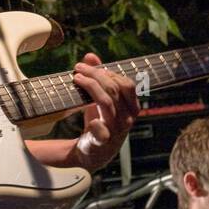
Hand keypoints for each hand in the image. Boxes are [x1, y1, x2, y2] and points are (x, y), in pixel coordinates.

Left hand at [69, 53, 139, 172]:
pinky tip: (84, 109)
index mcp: (131, 107)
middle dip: (95, 75)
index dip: (109, 73)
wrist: (94, 153)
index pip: (127, 84)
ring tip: (76, 78)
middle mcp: (127, 118)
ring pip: (107, 103)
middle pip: (114, 90)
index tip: (90, 67)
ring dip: (91, 87)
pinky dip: (95, 121)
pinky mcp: (103, 142)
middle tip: (78, 68)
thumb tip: (90, 56)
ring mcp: (116, 131)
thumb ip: (98, 77)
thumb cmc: (100, 122)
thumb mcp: (100, 98)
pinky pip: (102, 130)